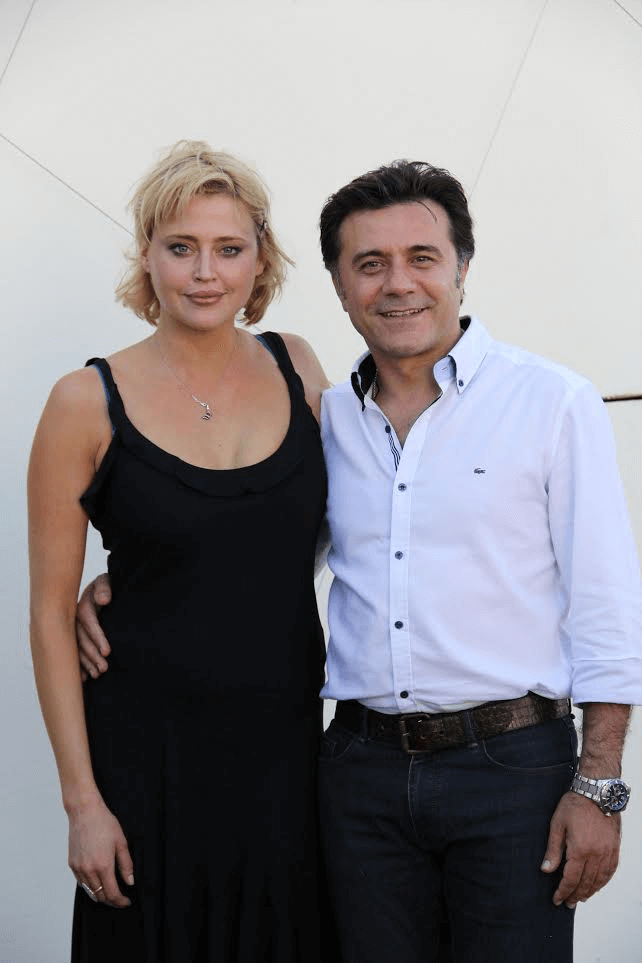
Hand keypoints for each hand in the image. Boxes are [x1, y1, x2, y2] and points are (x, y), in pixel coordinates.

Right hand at [69, 796, 133, 907]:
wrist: (85, 812)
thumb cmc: (104, 823)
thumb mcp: (121, 842)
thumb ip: (126, 865)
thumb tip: (130, 882)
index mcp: (103, 866)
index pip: (112, 894)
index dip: (120, 901)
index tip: (127, 902)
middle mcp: (89, 870)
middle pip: (100, 896)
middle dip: (111, 901)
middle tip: (120, 899)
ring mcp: (78, 868)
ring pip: (90, 892)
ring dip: (100, 895)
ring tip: (110, 892)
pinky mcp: (72, 864)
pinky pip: (81, 883)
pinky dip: (90, 887)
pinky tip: (97, 882)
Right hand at [76, 574, 111, 679]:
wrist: (102, 591)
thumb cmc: (106, 586)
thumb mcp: (105, 581)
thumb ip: (104, 587)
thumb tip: (103, 600)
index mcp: (82, 605)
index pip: (88, 622)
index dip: (97, 637)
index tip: (108, 651)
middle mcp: (74, 619)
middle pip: (81, 639)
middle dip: (91, 655)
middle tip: (104, 669)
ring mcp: (74, 629)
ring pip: (76, 648)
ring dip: (86, 663)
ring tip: (97, 675)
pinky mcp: (75, 638)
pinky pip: (74, 653)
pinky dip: (79, 666)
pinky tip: (84, 678)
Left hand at [541, 791, 620, 907]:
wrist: (597, 792)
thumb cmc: (574, 805)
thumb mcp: (557, 825)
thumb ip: (553, 850)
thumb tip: (546, 870)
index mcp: (580, 850)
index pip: (571, 879)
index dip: (563, 891)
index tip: (556, 900)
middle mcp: (596, 854)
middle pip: (586, 883)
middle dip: (575, 895)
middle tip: (568, 903)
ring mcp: (608, 852)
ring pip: (600, 880)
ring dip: (590, 891)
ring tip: (581, 897)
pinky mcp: (615, 847)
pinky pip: (611, 871)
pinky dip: (603, 881)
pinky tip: (597, 885)